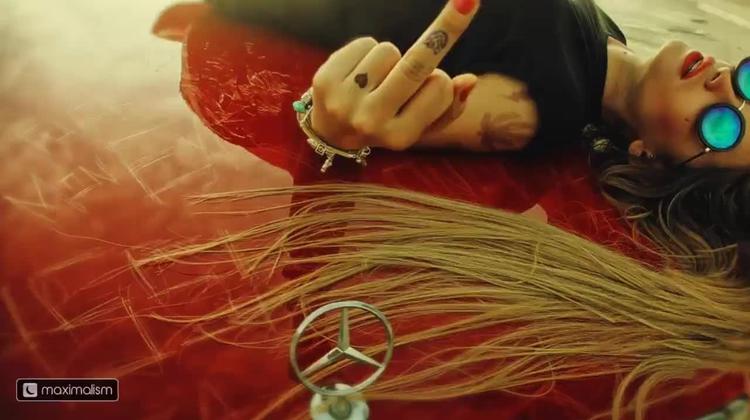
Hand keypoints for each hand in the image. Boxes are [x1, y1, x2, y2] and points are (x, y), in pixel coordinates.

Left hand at [308, 0, 480, 150]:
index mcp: (400, 136)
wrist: (333, 134)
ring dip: (390, 58)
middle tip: (467, 0)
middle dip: (445, 27)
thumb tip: (469, 80)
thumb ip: (450, 107)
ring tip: (377, 80)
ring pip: (388, 50)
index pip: (439, 87)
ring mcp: (344, 101)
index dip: (441, 79)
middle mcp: (371, 122)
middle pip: (415, 66)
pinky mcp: (324, 80)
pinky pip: (364, 43)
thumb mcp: (422, 125)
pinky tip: (360, 73)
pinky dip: (368, 51)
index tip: (438, 81)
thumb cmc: (389, 124)